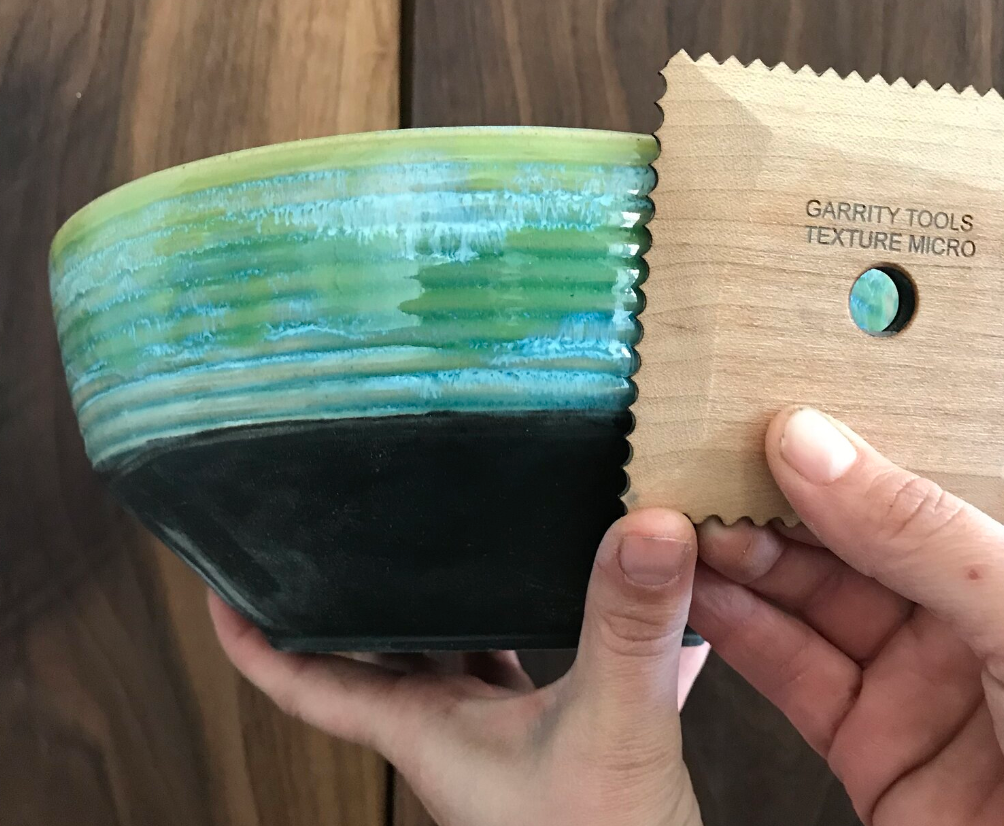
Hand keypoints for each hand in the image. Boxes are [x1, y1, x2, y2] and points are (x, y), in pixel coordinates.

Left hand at [210, 509, 708, 825]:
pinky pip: (511, 662)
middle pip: (373, 650)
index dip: (252, 635)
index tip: (219, 580)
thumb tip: (644, 529)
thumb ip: (625, 630)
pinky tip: (548, 587)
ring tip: (433, 534)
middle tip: (342, 523)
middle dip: (351, 592)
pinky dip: (515, 622)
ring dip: (433, 602)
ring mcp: (493, 734)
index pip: (305, 680)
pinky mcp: (545, 734)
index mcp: (424, 727)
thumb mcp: (611, 730)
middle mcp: (446, 726)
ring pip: (442, 652)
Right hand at [693, 406, 1003, 824]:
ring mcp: (914, 687)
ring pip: (807, 604)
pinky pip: (792, 674)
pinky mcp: (871, 748)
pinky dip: (739, 631)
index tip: (759, 423)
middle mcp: (959, 624)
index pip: (906, 489)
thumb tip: (811, 445)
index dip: (832, 453)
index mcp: (1003, 575)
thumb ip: (915, 530)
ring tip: (689, 530)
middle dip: (771, 507)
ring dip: (741, 564)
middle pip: (844, 542)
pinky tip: (703, 595)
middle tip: (705, 476)